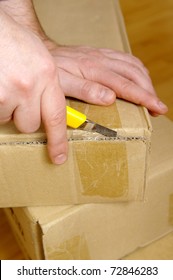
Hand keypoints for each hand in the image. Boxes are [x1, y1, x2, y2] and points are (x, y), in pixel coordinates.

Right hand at [0, 11, 66, 163]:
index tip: (59, 157)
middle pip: (30, 124)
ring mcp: (8, 92)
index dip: (58, 141)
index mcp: (47, 75)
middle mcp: (29, 86)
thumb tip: (45, 112)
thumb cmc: (13, 40)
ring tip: (4, 84)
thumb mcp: (40, 59)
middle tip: (17, 97)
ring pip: (9, 119)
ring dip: (6, 108)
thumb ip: (47, 86)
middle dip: (24, 116)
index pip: (57, 116)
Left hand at [47, 44, 167, 115]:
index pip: (126, 85)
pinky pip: (126, 59)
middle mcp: (102, 60)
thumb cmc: (52, 71)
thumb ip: (85, 90)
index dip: (144, 98)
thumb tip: (110, 98)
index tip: (157, 108)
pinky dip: (138, 70)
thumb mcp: (62, 84)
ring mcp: (103, 55)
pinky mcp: (102, 54)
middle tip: (158, 108)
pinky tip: (140, 78)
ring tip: (151, 96)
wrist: (44, 53)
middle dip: (150, 92)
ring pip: (134, 65)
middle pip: (135, 74)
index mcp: (94, 70)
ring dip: (146, 81)